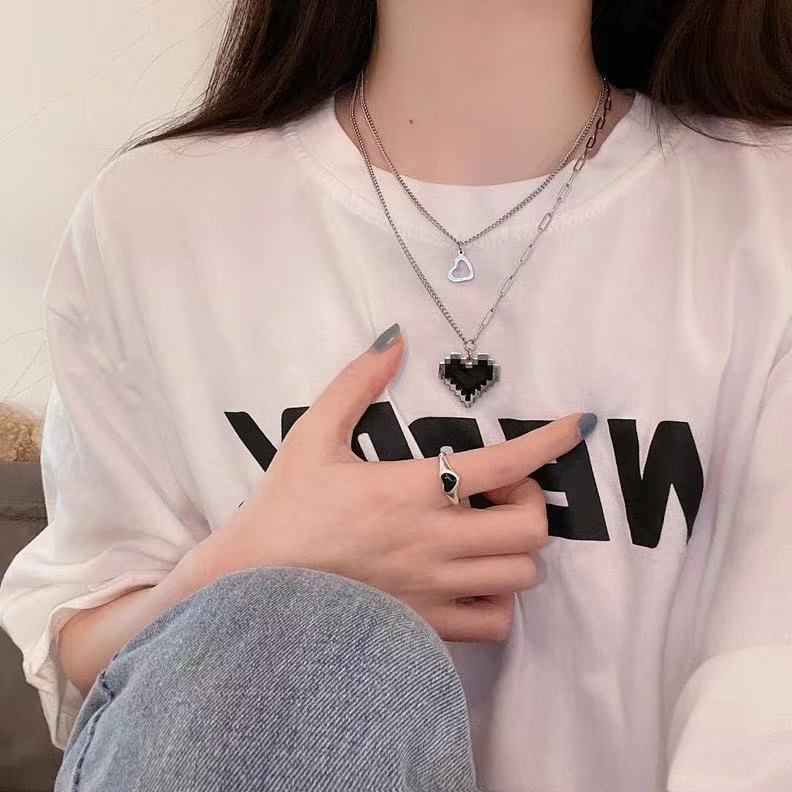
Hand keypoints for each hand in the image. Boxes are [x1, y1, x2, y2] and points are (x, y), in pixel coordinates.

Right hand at [202, 323, 594, 642]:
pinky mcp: (424, 627)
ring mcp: (432, 591)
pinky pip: (494, 624)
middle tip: (497, 491)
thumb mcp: (311, 435)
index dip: (550, 441)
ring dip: (515, 548)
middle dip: (530, 502)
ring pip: (521, 577)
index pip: (503, 464)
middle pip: (530, 529)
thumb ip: (355, 383)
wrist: (252, 588)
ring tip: (482, 531)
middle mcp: (432, 543)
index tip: (577, 425)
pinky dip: (498, 598)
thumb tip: (395, 337)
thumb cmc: (285, 507)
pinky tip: (471, 576)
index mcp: (410, 490)